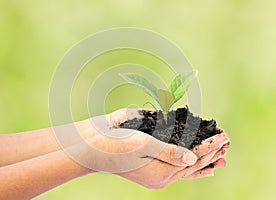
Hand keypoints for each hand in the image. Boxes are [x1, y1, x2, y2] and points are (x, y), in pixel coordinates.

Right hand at [67, 108, 229, 188]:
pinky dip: (188, 166)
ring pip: (186, 169)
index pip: (193, 160)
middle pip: (193, 166)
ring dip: (204, 162)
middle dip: (211, 154)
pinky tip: (195, 165)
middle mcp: (161, 175)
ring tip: (221, 159)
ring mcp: (156, 173)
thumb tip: (194, 160)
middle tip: (228, 144)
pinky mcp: (151, 167)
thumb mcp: (142, 145)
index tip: (225, 137)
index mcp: (161, 172)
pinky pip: (176, 169)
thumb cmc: (115, 144)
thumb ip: (169, 152)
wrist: (93, 148)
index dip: (210, 148)